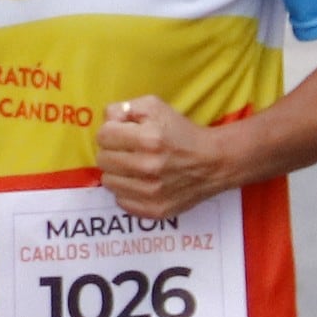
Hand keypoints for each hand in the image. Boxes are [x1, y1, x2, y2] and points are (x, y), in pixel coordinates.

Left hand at [93, 94, 242, 221]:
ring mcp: (151, 192)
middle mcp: (148, 167)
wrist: (213, 162)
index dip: (110, 131)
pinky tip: (140, 182)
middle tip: (127, 150)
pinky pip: (121, 201)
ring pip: (109, 182)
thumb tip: (107, 119)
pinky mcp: (154, 210)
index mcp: (148, 139)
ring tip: (134, 166)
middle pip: (102, 159)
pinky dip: (127, 191)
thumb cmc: (182, 132)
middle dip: (112, 151)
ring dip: (117, 173)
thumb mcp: (156, 107)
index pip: (103, 136)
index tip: (122, 134)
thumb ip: (125, 108)